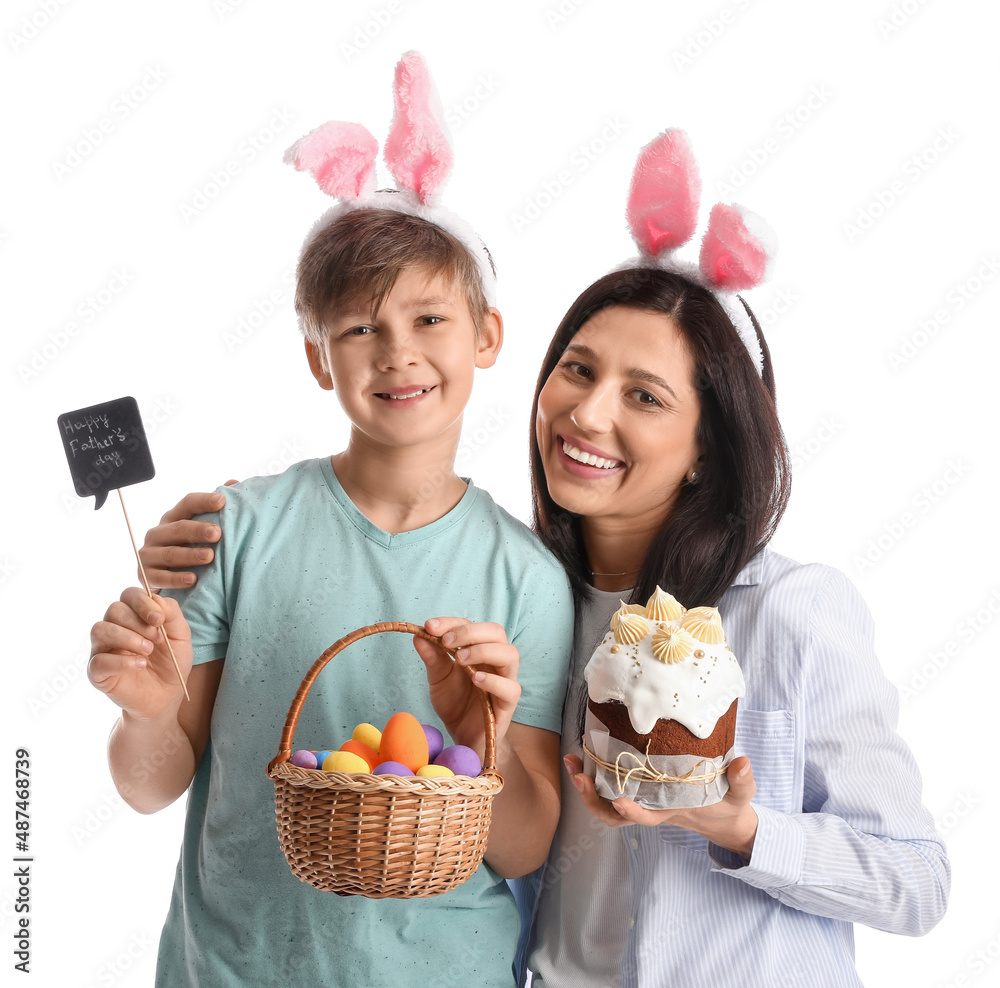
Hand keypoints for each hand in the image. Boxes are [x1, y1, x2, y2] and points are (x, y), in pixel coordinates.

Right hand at [89, 588, 193, 721]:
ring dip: (128, 638)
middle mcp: (115, 628)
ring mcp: (103, 649)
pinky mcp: (96, 672)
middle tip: (157, 639)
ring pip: (100, 629)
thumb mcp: (181, 636)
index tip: (159, 620)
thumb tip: (155, 599)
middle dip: (137, 621)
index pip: (129, 595)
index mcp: (134, 616)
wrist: (166, 697)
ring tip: (148, 651)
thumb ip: (171, 614)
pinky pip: (98, 660)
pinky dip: (121, 661)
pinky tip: (140, 665)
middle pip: (114, 609)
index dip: (143, 603)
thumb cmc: (172, 663)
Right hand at [139, 482, 236, 588]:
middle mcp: (158, 533)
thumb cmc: (189, 548)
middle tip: (217, 533)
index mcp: (173, 517)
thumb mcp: (201, 528)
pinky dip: (176, 579)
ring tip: (209, 556)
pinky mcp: (146, 575)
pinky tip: (192, 579)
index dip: (204, 501)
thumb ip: (216, 508)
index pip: (188, 504)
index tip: (222, 501)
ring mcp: (150, 554)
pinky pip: (161, 577)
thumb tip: (234, 482)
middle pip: (179, 528)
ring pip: (170, 553)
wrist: (165, 580)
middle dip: (198, 530)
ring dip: (190, 555)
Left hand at [412, 618, 520, 755]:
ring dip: (484, 650)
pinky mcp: (508, 703)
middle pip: (496, 632)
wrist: (463, 737)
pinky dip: (493, 680)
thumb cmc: (455, 703)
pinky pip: (510, 687)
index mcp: (479, 649)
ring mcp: (505, 680)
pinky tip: (475, 679)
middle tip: (446, 641)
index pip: (471, 625)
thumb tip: (418, 635)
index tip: (429, 626)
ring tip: (461, 659)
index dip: (451, 623)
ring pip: (510, 654)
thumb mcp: (438, 679)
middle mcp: (495, 661)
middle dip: (470, 632)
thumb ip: (432, 658)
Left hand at [564, 753, 758, 857]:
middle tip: (576, 775)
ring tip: (570, 763)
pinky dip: (593, 776)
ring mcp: (642, 800)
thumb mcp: (741, 794)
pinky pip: (609, 788)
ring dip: (585, 787)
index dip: (632, 812)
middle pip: (614, 815)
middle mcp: (651, 808)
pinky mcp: (638, 789)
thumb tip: (742, 762)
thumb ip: (742, 780)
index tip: (618, 801)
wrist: (722, 817)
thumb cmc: (728, 804)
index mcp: (672, 811)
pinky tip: (584, 754)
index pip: (648, 818)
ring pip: (605, 804)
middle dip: (592, 800)